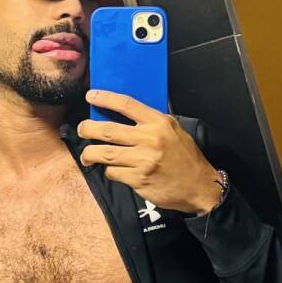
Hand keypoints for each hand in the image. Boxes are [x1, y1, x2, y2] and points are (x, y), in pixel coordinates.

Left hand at [78, 90, 222, 214]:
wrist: (199, 186)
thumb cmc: (186, 157)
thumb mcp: (174, 131)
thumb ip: (153, 122)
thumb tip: (126, 112)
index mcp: (158, 123)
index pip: (126, 105)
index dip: (105, 98)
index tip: (91, 96)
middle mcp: (149, 139)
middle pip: (107, 130)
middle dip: (87, 129)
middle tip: (82, 130)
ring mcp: (143, 160)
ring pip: (104, 154)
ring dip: (89, 154)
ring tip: (86, 155)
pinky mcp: (138, 179)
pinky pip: (113, 172)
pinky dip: (109, 171)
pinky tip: (112, 170)